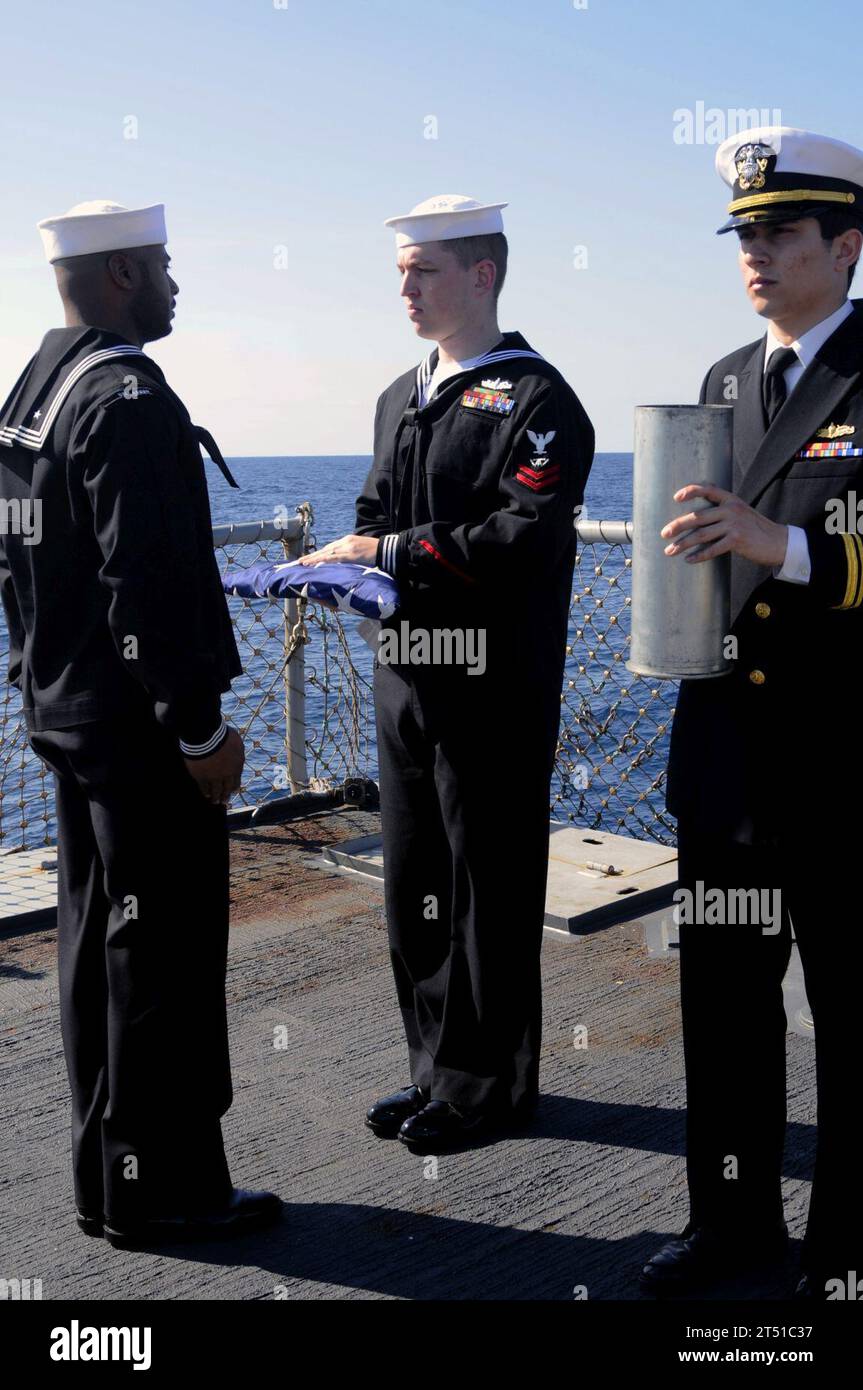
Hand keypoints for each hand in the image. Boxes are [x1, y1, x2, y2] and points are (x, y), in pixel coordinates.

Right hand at [183, 726, 243, 804]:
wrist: (206, 736)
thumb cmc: (221, 734)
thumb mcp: (236, 740)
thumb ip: (238, 750)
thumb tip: (238, 754)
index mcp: (237, 765)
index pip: (236, 780)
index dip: (234, 787)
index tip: (232, 791)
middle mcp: (227, 774)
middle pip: (227, 788)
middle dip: (226, 796)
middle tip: (224, 801)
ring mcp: (214, 776)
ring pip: (216, 791)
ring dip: (216, 797)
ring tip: (215, 802)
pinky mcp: (201, 776)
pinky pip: (204, 788)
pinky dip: (205, 792)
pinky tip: (205, 795)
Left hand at [295, 534, 379, 566]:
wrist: (387, 549)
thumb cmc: (376, 552)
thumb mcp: (361, 551)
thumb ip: (351, 554)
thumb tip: (344, 562)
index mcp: (348, 540)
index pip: (330, 547)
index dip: (319, 553)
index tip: (310, 558)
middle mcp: (346, 542)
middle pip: (325, 549)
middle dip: (312, 556)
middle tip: (300, 561)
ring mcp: (348, 547)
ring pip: (327, 553)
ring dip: (314, 559)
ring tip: (303, 563)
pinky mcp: (351, 554)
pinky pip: (334, 558)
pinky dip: (324, 561)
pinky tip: (316, 564)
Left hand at [661, 484, 787, 566]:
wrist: (779, 542)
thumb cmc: (755, 529)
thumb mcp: (741, 512)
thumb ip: (723, 511)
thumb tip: (697, 518)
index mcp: (731, 500)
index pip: (708, 489)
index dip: (691, 491)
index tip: (676, 497)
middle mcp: (732, 509)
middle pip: (698, 516)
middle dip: (678, 526)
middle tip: (663, 534)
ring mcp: (735, 524)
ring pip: (702, 534)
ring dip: (684, 544)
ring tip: (670, 551)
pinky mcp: (738, 540)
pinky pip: (713, 548)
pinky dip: (699, 555)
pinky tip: (689, 560)